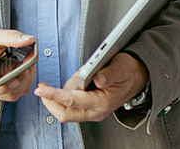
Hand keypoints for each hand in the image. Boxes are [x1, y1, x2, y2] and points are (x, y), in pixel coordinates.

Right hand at [0, 29, 36, 101]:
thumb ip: (11, 37)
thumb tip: (29, 39)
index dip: (3, 87)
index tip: (15, 79)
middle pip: (7, 93)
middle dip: (22, 79)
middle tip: (28, 62)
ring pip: (16, 93)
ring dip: (26, 79)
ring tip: (28, 62)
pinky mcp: (7, 89)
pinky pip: (20, 90)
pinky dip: (27, 79)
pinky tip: (27, 67)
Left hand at [34, 52, 148, 121]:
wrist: (138, 77)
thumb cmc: (129, 72)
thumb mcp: (120, 67)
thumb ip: (108, 73)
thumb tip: (97, 79)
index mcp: (103, 102)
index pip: (73, 101)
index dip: (54, 95)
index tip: (42, 90)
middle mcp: (96, 111)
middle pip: (65, 113)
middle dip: (51, 101)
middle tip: (43, 87)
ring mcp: (92, 111)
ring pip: (66, 111)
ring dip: (59, 96)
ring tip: (74, 78)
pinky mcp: (89, 108)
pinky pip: (71, 107)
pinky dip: (65, 96)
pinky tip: (73, 84)